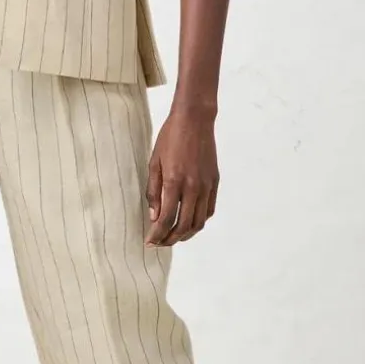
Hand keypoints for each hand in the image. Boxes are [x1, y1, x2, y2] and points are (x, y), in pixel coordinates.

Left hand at [144, 105, 218, 245]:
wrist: (195, 120)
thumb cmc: (170, 137)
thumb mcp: (154, 162)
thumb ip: (153, 191)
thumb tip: (153, 216)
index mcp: (174, 182)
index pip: (165, 219)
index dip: (156, 235)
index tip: (149, 242)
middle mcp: (193, 187)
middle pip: (183, 226)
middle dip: (169, 239)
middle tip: (159, 243)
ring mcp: (206, 186)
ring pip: (199, 222)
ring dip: (185, 234)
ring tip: (173, 236)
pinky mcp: (215, 182)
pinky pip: (209, 210)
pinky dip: (199, 221)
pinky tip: (189, 222)